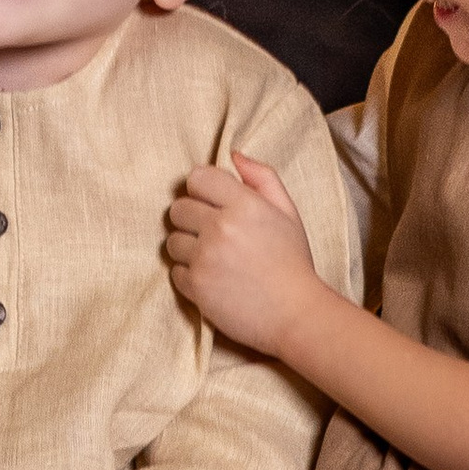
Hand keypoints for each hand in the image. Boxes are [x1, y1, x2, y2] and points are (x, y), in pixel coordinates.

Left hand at [164, 153, 327, 357]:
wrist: (296, 314)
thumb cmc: (292, 263)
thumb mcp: (287, 212)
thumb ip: (262, 178)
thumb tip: (232, 155)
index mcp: (244, 204)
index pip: (197, 177)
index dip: (202, 190)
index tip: (211, 204)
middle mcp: (221, 227)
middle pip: (178, 208)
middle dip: (191, 218)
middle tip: (211, 234)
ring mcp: (205, 257)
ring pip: (172, 241)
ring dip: (188, 248)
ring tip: (213, 259)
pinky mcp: (196, 286)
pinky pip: (175, 271)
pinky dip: (189, 276)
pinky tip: (213, 280)